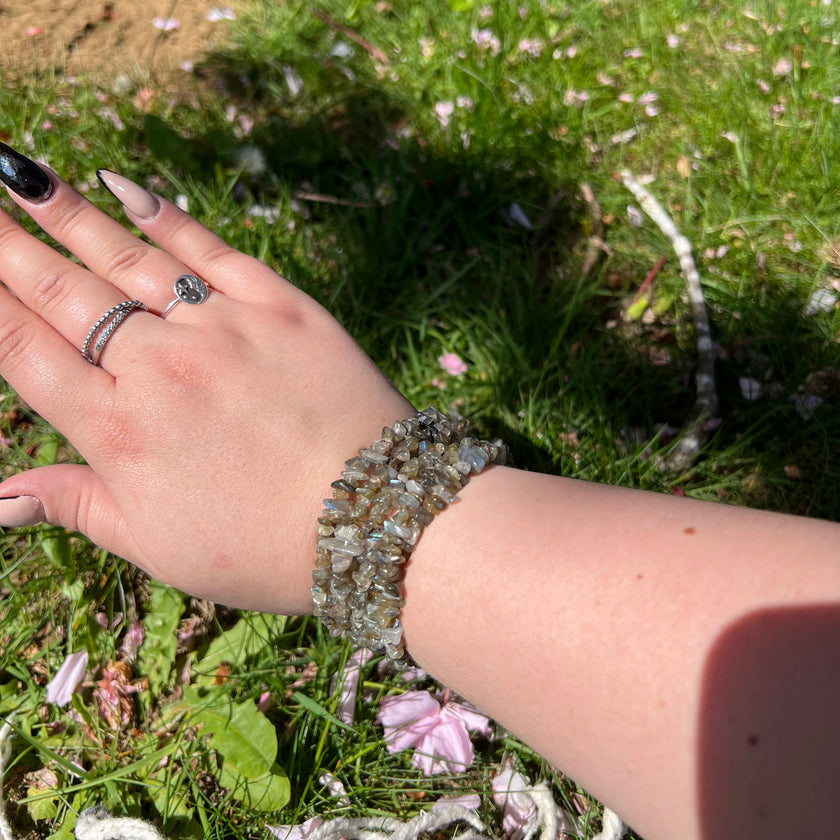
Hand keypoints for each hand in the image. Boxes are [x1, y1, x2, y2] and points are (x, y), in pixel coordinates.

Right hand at [0, 144, 412, 612]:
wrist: (376, 518)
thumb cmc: (265, 548)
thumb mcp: (159, 547)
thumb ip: (77, 507)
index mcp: (119, 433)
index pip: (25, 351)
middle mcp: (159, 370)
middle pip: (64, 295)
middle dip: (10, 247)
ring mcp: (222, 329)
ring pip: (127, 261)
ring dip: (69, 214)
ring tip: (20, 173)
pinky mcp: (281, 306)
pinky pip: (211, 250)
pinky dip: (166, 216)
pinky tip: (123, 186)